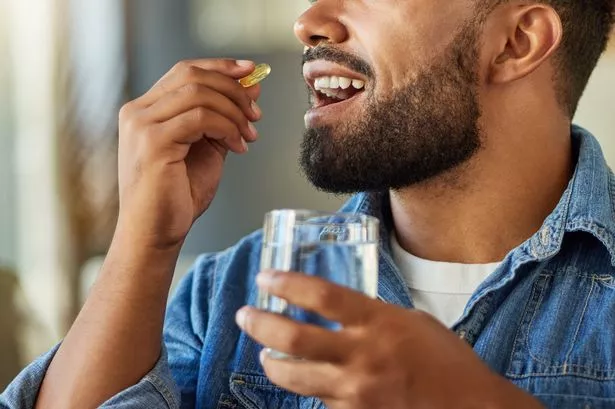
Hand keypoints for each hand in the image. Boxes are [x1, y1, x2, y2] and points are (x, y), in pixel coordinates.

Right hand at [116, 59, 261, 248]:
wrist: (155, 233)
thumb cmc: (177, 196)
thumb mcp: (207, 148)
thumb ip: (223, 118)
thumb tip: (251, 89)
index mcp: (146, 110)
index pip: (185, 71)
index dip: (220, 67)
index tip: (251, 71)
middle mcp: (138, 112)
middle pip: (192, 76)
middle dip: (233, 90)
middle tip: (256, 114)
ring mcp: (142, 126)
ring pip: (199, 94)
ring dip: (234, 112)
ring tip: (249, 135)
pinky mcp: (153, 142)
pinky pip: (201, 118)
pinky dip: (227, 128)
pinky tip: (237, 148)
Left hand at [236, 270, 543, 408]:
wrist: (470, 408)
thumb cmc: (447, 361)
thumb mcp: (411, 321)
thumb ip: (373, 315)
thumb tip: (340, 311)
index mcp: (379, 322)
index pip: (321, 296)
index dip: (287, 284)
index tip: (266, 277)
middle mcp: (362, 355)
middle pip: (294, 337)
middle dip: (260, 324)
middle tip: (246, 315)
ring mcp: (356, 391)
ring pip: (295, 376)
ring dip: (272, 363)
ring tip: (265, 353)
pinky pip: (319, 400)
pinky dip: (307, 389)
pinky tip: (305, 381)